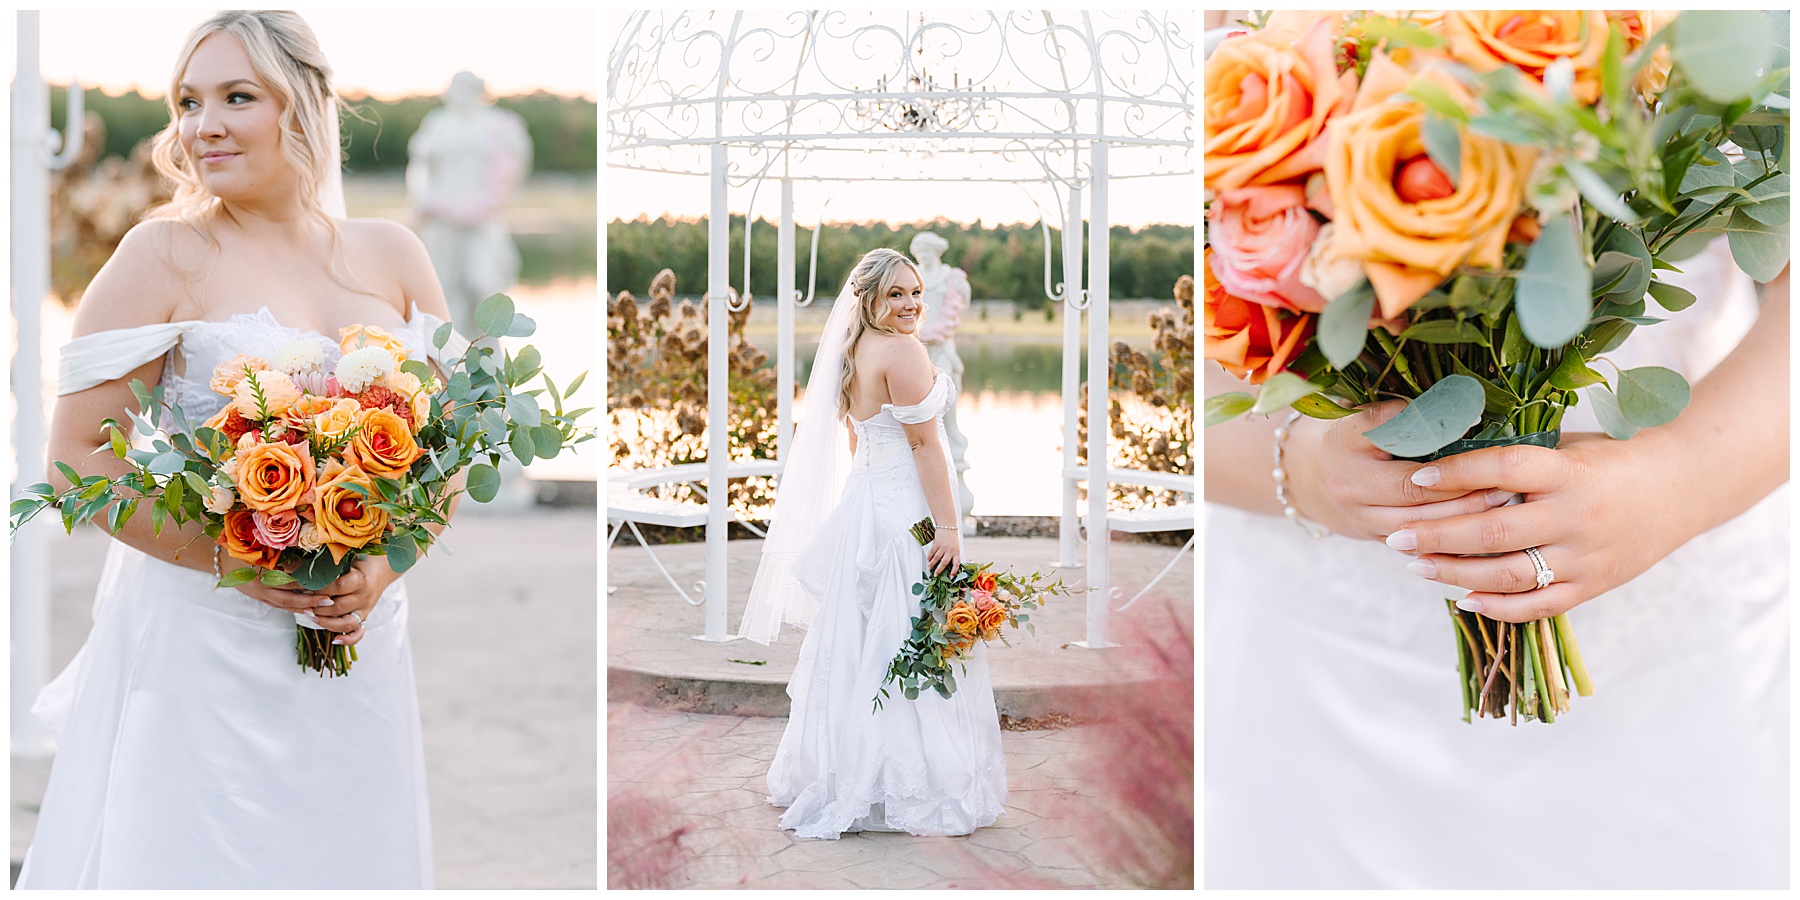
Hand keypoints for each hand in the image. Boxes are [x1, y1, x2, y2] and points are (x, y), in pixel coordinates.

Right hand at [224, 553, 337, 614]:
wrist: (221, 558)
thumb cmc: (243, 547)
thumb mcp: (261, 546)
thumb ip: (281, 551)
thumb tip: (306, 553)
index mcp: (260, 573)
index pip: (288, 580)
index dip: (306, 582)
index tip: (325, 582)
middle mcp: (260, 587)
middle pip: (288, 597)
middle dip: (309, 600)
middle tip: (329, 601)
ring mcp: (259, 595)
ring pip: (284, 605)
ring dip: (303, 607)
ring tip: (322, 609)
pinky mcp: (260, 598)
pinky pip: (279, 606)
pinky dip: (294, 608)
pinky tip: (307, 610)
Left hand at [305, 556, 398, 646]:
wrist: (384, 567)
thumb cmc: (362, 558)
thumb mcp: (348, 555)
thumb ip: (327, 561)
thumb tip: (293, 562)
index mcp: (361, 579)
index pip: (337, 587)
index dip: (319, 589)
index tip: (302, 585)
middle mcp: (364, 596)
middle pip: (338, 607)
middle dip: (317, 607)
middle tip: (300, 603)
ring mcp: (365, 609)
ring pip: (345, 623)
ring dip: (326, 622)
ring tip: (310, 616)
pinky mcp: (364, 617)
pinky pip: (358, 633)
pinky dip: (348, 640)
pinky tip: (335, 641)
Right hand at [927, 527, 961, 575]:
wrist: (948, 526)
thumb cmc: (952, 537)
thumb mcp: (956, 547)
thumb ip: (953, 555)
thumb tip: (947, 565)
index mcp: (956, 552)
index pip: (956, 564)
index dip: (954, 571)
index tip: (951, 577)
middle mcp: (950, 550)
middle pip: (944, 563)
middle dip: (939, 570)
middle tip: (935, 574)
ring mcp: (943, 547)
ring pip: (936, 558)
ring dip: (932, 564)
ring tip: (929, 567)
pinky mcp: (937, 543)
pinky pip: (932, 552)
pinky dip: (929, 557)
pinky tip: (928, 560)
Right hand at [1282, 401, 1515, 540]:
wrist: (1303, 477)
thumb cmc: (1342, 438)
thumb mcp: (1358, 417)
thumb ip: (1396, 414)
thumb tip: (1453, 409)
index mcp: (1346, 453)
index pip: (1403, 460)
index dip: (1446, 459)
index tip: (1485, 443)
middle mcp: (1351, 493)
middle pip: (1416, 500)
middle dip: (1465, 494)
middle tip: (1506, 484)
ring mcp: (1361, 521)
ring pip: (1419, 530)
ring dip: (1462, 521)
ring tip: (1500, 506)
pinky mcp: (1374, 540)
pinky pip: (1417, 547)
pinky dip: (1449, 541)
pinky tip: (1481, 534)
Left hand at [1390, 434, 1682, 621]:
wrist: (1681, 487)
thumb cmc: (1610, 458)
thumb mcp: (1568, 446)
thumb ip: (1518, 458)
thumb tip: (1445, 457)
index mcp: (1569, 471)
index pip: (1504, 469)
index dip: (1457, 472)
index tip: (1416, 477)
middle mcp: (1577, 516)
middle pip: (1495, 531)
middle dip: (1438, 535)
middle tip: (1395, 535)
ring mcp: (1586, 556)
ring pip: (1509, 574)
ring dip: (1455, 573)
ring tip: (1415, 565)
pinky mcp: (1593, 585)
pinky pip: (1539, 605)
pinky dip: (1498, 607)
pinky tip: (1462, 600)